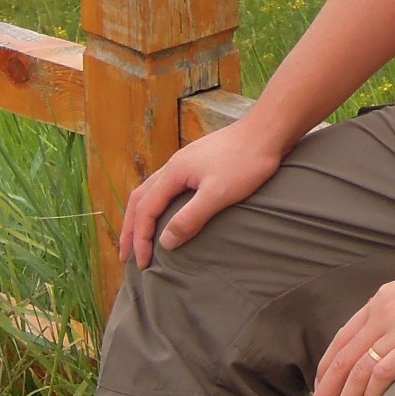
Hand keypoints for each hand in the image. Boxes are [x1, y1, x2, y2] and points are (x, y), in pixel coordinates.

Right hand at [119, 118, 284, 269]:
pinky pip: (167, 186)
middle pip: (141, 198)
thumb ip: (190, 218)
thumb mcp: (217, 194)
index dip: (140, 239)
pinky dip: (158, 204)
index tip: (142, 264)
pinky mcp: (199, 162)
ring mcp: (186, 162)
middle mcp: (174, 165)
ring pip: (152, 190)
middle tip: (126, 256)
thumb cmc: (246, 162)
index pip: (146, 210)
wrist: (268, 130)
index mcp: (173, 172)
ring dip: (142, 215)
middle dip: (131, 228)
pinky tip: (168, 213)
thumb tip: (164, 243)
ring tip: (139, 237)